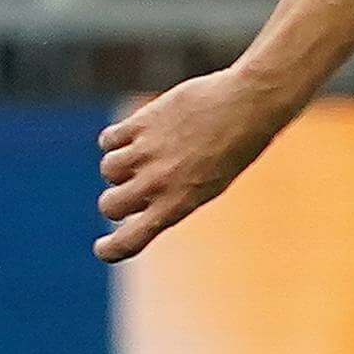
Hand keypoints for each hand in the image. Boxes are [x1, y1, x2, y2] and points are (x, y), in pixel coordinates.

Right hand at [93, 66, 295, 262]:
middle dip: (118, 201)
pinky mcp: (140, 122)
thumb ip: (173, 195)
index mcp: (178, 205)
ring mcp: (146, 151)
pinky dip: (117, 140)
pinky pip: (108, 140)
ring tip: (147, 155)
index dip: (111, 249)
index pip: (130, 240)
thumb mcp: (211, 183)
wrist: (249, 104)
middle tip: (136, 188)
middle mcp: (158, 182)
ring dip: (120, 167)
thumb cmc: (237, 146)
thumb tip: (139, 200)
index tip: (104, 248)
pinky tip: (138, 136)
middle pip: (110, 206)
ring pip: (108, 171)